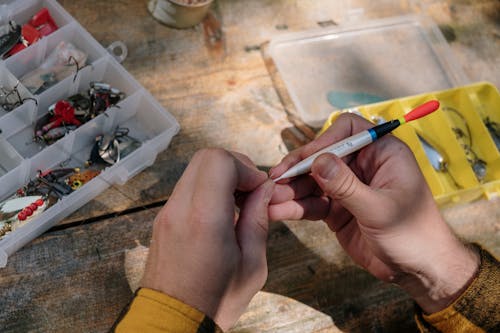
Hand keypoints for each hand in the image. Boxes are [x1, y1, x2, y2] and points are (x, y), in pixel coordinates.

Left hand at [141, 148, 273, 329]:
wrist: (173, 321)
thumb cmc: (214, 300)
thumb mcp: (252, 265)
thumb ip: (258, 219)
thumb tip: (264, 190)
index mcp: (205, 220)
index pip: (220, 161)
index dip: (246, 168)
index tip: (259, 189)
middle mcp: (180, 209)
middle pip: (206, 157)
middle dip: (235, 166)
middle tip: (251, 190)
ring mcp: (167, 212)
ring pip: (196, 169)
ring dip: (222, 176)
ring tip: (238, 203)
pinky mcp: (163, 218)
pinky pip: (188, 186)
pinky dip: (208, 188)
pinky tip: (222, 212)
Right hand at [269, 113, 478, 313]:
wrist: (418, 271)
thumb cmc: (413, 235)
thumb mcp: (380, 209)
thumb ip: (347, 186)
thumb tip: (318, 161)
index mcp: (383, 154)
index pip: (348, 132)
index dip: (325, 141)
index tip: (307, 159)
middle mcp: (363, 166)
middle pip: (323, 156)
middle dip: (299, 168)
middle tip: (276, 179)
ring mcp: (348, 188)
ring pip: (312, 180)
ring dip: (291, 190)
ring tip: (270, 199)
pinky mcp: (337, 209)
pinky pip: (312, 203)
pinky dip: (295, 207)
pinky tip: (278, 212)